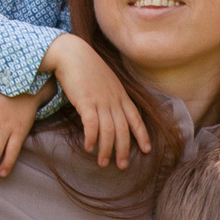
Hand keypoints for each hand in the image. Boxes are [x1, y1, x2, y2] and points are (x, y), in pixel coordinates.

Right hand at [44, 34, 151, 168]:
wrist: (72, 53)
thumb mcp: (106, 81)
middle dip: (124, 149)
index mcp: (121, 95)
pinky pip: (92, 125)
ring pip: (108, 131)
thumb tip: (111, 110)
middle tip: (122, 166)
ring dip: (106, 149)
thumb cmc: (86, 68)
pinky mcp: (86, 102)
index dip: (142, 135)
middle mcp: (114, 99)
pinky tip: (89, 148)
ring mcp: (101, 101)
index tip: (147, 150)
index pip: (136, 118)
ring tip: (103, 163)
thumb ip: (111, 95)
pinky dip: (92, 138)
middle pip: (123, 129)